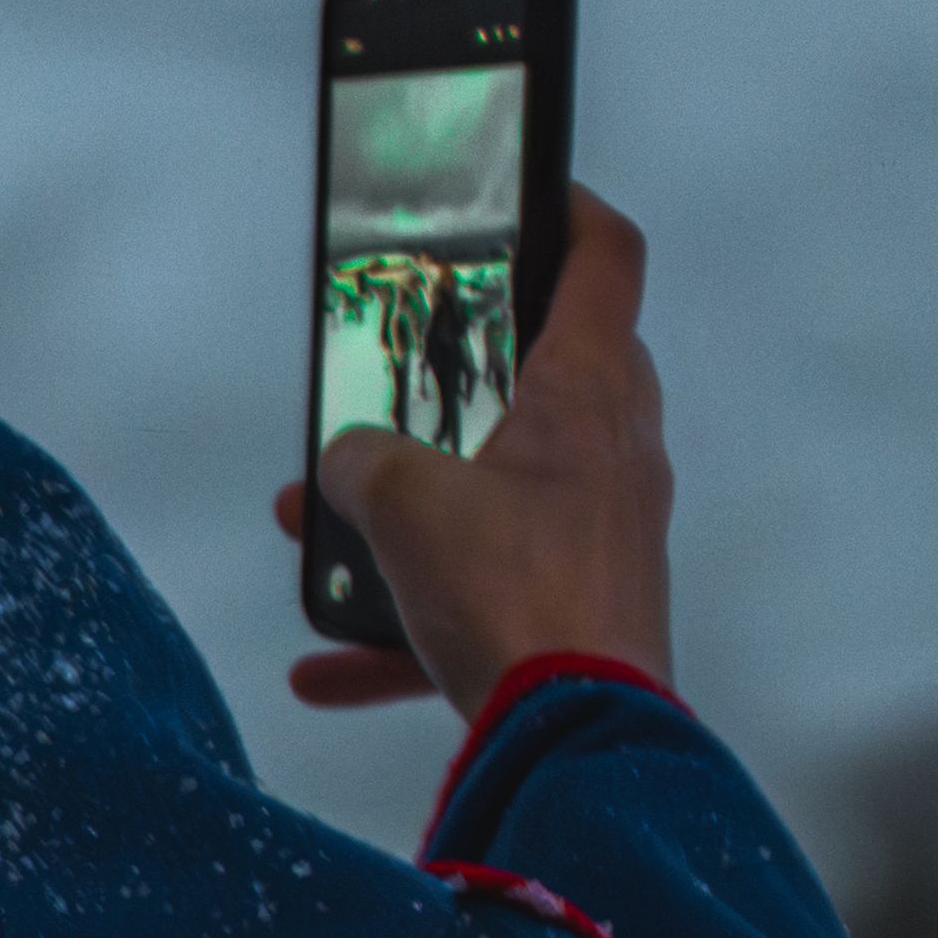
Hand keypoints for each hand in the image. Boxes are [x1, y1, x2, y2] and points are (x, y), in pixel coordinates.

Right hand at [276, 186, 674, 723]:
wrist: (576, 741)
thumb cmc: (513, 596)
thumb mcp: (399, 502)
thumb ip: (358, 463)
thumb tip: (346, 471)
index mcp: (588, 396)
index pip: (607, 262)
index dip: (573, 213)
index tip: (536, 195)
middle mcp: (611, 459)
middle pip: (553, 379)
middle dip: (465, 383)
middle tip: (403, 380)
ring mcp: (602, 541)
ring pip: (503, 497)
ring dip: (414, 516)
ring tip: (327, 540)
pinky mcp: (581, 618)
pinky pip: (484, 602)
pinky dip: (408, 627)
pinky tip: (326, 666)